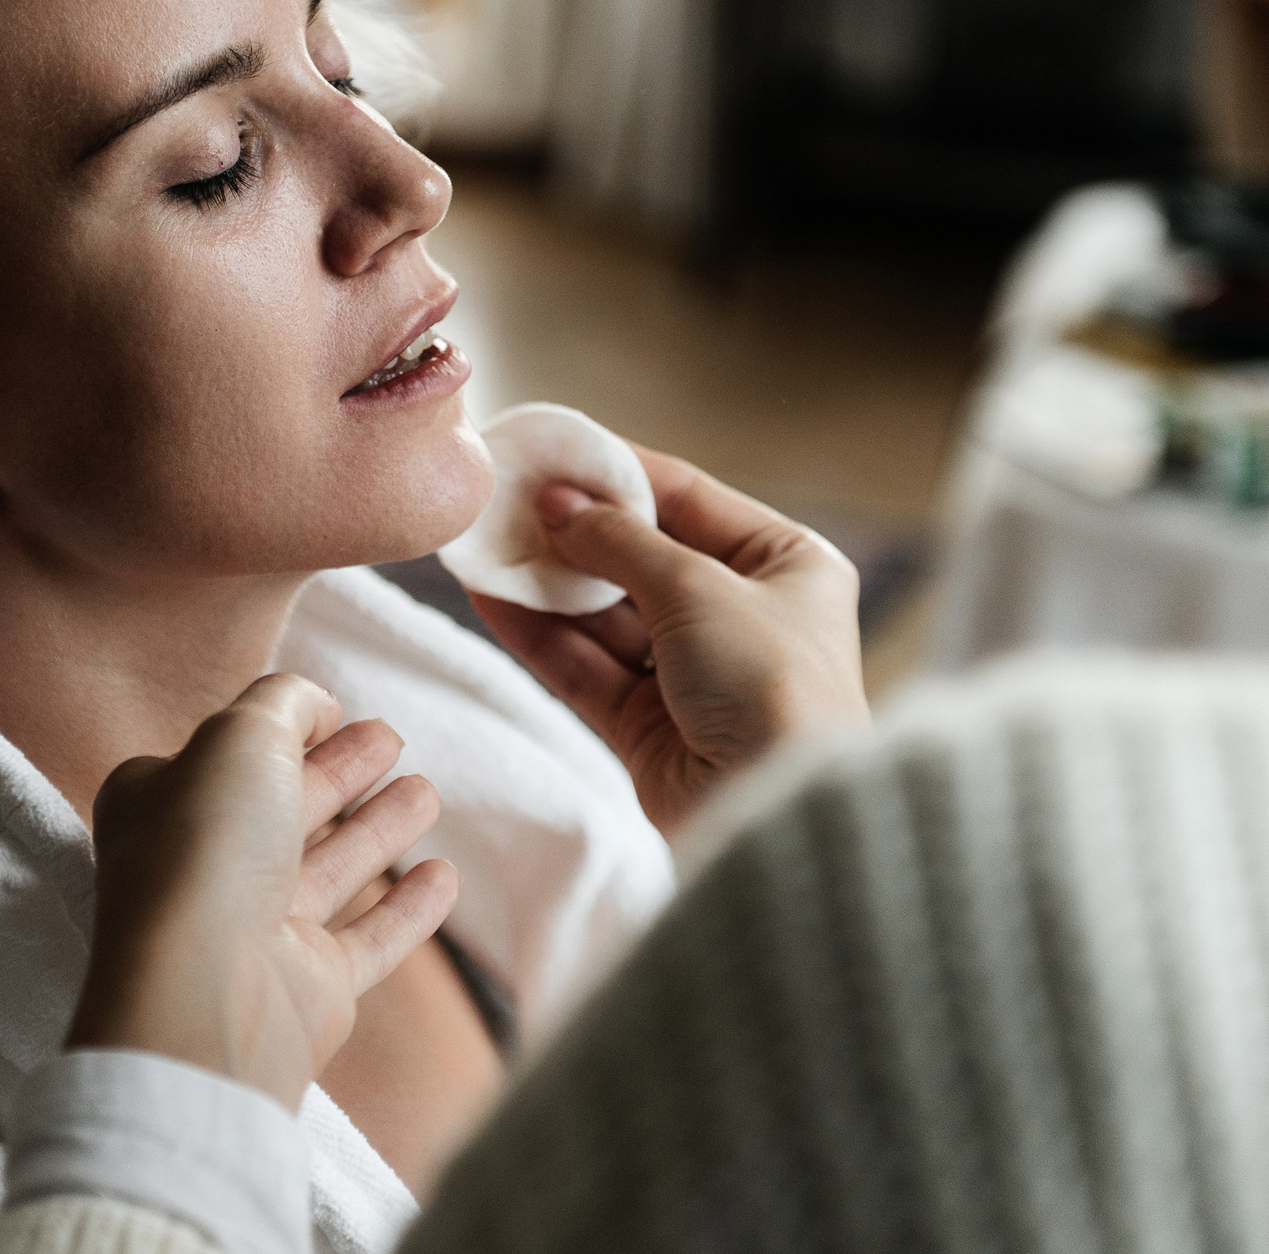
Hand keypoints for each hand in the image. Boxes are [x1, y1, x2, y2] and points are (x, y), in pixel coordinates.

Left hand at [66, 673, 458, 1109]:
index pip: (226, 757)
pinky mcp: (309, 984)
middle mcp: (204, 868)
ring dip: (377, 830)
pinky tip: (443, 876)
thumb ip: (285, 702)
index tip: (333, 711)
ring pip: (329, 869)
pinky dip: (407, 908)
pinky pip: (368, 939)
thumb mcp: (241, 736)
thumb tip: (316, 705)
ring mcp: (258, 931)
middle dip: (338, 772)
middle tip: (391, 739)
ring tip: (425, 793)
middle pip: (284, 810)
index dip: (280, 729)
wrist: (207, 993)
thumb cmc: (207, 851)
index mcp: (162, 805)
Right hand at [468, 447, 866, 836]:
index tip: (549, 451)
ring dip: (545, 583)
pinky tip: (488, 597)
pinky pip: (586, 665)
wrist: (776, 817)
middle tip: (503, 499)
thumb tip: (556, 502)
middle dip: (571, 531)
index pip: (687, 497)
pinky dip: (539, 634)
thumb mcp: (697, 587)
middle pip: (640, 555)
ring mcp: (694, 673)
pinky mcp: (650, 726)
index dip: (616, 473)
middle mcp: (743, 614)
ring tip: (482, 543)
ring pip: (605, 614)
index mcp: (787, 564)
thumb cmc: (769, 685)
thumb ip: (618, 540)